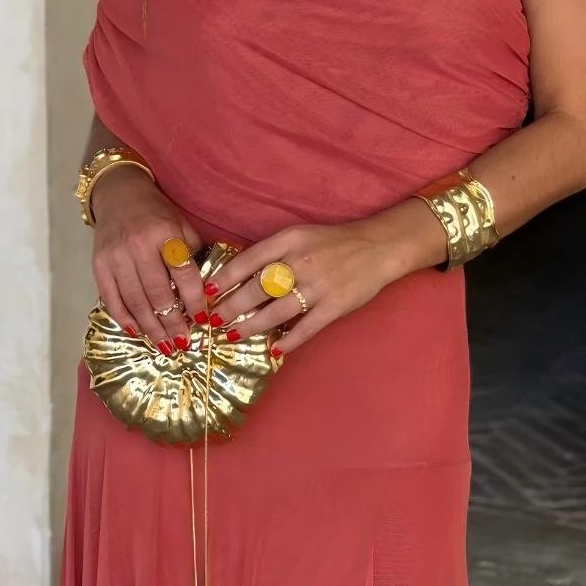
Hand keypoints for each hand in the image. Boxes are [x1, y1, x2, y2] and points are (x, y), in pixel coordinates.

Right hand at [90, 167, 208, 354]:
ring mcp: (115, 257)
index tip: (202, 319)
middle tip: (183, 343)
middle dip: (172, 322)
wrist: (118, 194)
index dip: (194, 300)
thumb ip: (194, 253)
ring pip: (135, 301)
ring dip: (151, 328)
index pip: (183, 274)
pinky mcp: (99, 265)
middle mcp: (138, 246)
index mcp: (164, 234)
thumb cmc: (156, 212)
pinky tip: (136, 332)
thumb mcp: (181, 223)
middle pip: (158, 294)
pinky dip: (124, 318)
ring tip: (164, 346)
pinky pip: (111, 299)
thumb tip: (209, 290)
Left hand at [204, 219, 404, 357]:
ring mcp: (318, 286)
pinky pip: (306, 328)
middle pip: (257, 289)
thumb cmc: (333, 242)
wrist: (378, 247)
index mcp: (289, 240)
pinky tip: (273, 349)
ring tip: (233, 335)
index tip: (207, 291)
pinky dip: (288, 341)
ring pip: (276, 311)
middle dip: (231, 307)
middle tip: (214, 319)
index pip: (249, 260)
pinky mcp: (334, 306)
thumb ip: (273, 253)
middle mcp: (300, 262)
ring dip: (251, 326)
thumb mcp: (299, 236)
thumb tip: (240, 276)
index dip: (225, 277)